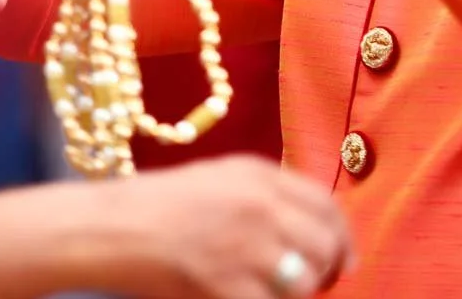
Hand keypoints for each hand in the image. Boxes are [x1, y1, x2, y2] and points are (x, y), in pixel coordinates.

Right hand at [101, 155, 353, 297]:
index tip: (345, 260)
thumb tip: (310, 225)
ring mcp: (246, 246)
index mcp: (261, 175)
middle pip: (323, 244)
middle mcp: (261, 205)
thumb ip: (267, 193)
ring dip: (298, 294)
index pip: (326, 204)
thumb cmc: (165, 203)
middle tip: (317, 286)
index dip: (343, 236)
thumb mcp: (223, 177)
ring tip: (281, 295)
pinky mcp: (226, 285)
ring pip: (303, 281)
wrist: (116, 227)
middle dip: (327, 271)